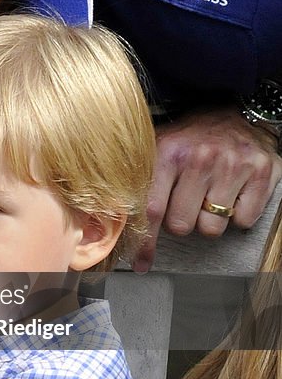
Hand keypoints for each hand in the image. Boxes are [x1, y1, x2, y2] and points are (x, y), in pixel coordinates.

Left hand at [133, 108, 281, 272]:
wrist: (238, 114)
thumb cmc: (193, 138)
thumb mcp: (160, 147)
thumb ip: (139, 179)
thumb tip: (115, 219)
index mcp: (170, 152)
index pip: (151, 210)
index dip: (144, 242)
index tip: (140, 264)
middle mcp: (201, 158)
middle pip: (181, 226)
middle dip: (181, 221)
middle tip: (187, 201)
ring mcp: (234, 166)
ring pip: (212, 228)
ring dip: (209, 219)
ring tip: (210, 195)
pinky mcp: (263, 173)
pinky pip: (243, 221)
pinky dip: (238, 215)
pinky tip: (233, 193)